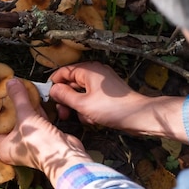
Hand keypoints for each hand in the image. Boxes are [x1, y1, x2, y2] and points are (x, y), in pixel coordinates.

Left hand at [0, 78, 91, 184]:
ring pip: (26, 120)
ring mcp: (30, 143)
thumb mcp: (25, 117)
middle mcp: (15, 147)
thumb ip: (18, 98)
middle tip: (11, 89)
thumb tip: (10, 82)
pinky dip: (37, 111)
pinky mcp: (43, 138)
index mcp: (3, 147)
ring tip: (24, 88)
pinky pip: (37, 121)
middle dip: (14, 105)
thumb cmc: (40, 143)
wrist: (66, 156)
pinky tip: (36, 97)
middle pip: (11, 121)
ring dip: (27, 106)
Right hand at [49, 62, 187, 140]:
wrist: (138, 116)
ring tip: (81, 117)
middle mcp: (95, 73)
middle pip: (71, 83)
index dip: (54, 85)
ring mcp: (101, 84)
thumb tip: (53, 90)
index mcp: (88, 70)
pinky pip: (90, 99)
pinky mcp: (107, 94)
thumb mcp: (83, 104)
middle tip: (63, 113)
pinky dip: (88, 109)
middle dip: (66, 99)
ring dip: (77, 107)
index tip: (49, 98)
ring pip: (80, 93)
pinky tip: (92, 119)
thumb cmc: (114, 108)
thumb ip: (64, 96)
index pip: (63, 72)